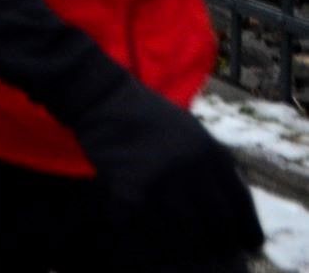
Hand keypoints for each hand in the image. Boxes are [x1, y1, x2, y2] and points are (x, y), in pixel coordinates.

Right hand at [72, 79, 260, 254]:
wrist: (104, 98)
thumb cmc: (150, 115)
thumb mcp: (194, 132)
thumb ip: (213, 163)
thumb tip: (230, 203)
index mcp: (212, 153)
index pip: (240, 202)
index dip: (247, 228)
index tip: (249, 245)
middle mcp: (192, 168)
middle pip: (216, 221)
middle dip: (219, 243)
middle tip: (216, 254)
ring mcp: (161, 178)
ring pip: (184, 229)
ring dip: (187, 247)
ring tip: (187, 254)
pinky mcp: (130, 186)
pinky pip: (145, 223)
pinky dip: (147, 237)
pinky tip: (147, 240)